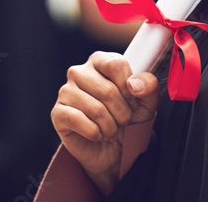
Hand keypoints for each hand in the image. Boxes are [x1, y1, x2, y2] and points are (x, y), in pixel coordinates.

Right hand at [51, 52, 159, 195]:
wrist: (113, 147)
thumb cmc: (128, 116)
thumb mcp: (147, 101)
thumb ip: (149, 86)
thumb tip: (134, 85)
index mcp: (101, 60)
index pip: (116, 65)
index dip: (129, 88)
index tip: (133, 101)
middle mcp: (80, 71)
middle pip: (107, 90)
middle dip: (122, 112)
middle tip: (123, 120)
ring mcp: (66, 91)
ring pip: (95, 109)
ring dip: (110, 126)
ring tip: (111, 128)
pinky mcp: (57, 113)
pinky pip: (77, 121)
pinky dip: (94, 133)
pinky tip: (97, 134)